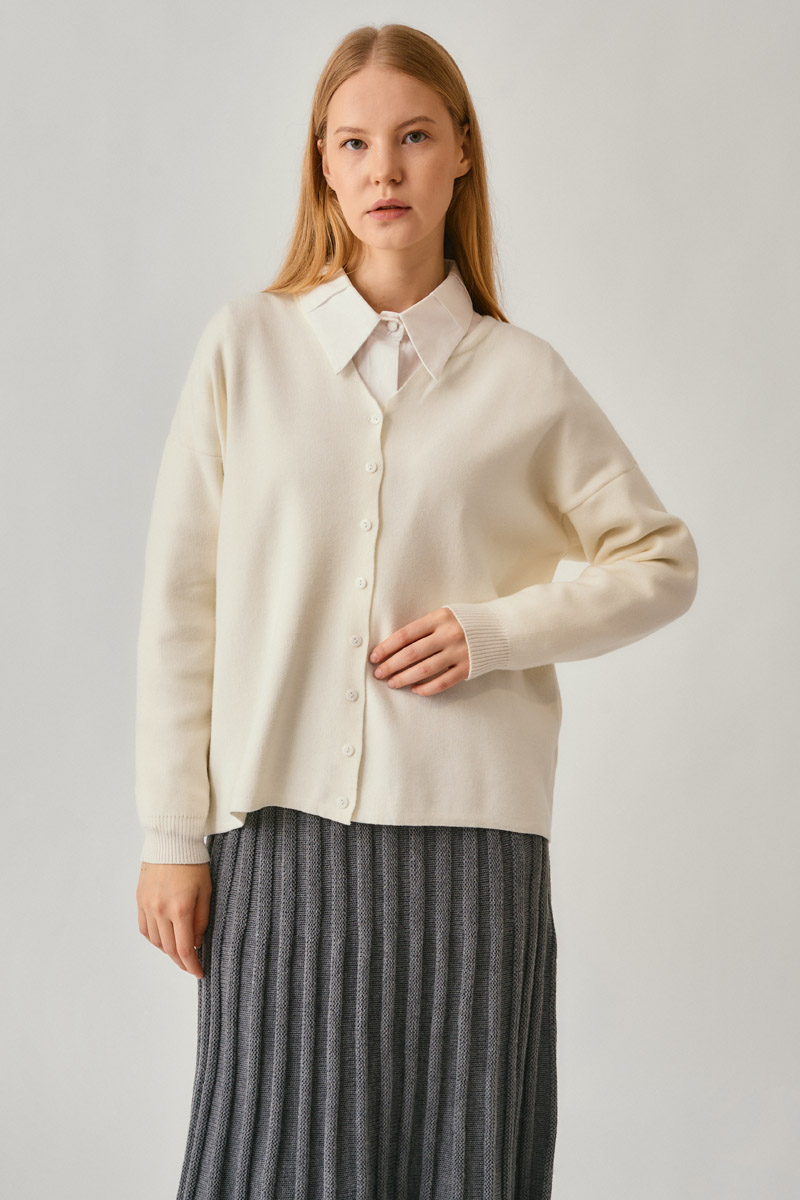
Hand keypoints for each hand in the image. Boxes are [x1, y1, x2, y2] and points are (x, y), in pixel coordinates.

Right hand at [136, 862, 211, 978]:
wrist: (172, 840)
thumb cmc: (194, 862)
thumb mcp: (206, 891)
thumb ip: (202, 920)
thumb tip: (196, 943)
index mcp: (180, 909)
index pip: (184, 950)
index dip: (192, 966)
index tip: (200, 972)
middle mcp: (160, 910)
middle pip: (168, 949)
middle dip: (181, 961)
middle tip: (192, 966)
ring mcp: (147, 905)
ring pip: (155, 941)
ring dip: (167, 950)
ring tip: (180, 951)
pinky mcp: (140, 899)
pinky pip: (144, 928)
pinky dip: (154, 938)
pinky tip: (164, 938)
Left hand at [369, 606, 468, 695]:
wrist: (499, 630)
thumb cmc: (464, 623)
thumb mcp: (444, 616)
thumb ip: (423, 628)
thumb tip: (393, 646)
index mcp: (439, 618)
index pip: (405, 634)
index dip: (387, 647)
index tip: (374, 657)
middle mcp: (448, 635)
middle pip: (412, 653)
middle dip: (391, 665)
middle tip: (379, 673)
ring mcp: (459, 652)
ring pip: (424, 669)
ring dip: (404, 678)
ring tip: (392, 683)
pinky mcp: (467, 668)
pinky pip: (442, 682)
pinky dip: (426, 688)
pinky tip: (415, 690)